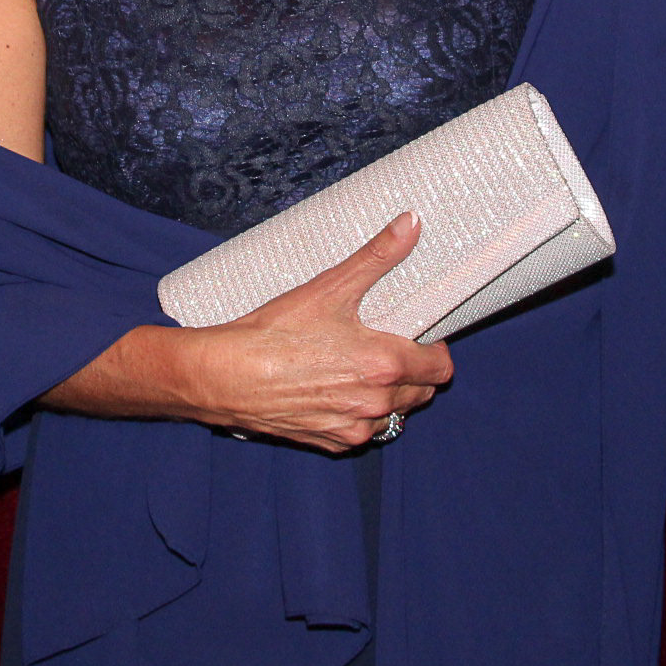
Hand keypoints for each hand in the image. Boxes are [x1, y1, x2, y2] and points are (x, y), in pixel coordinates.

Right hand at [176, 213, 454, 453]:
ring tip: (360, 370)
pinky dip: (359, 416)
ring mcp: (354, 429)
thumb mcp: (328, 287)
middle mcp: (376, 404)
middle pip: (422, 394)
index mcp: (385, 365)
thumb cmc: (275, 332)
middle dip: (414, 372)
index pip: (441, 368)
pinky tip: (336, 392)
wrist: (224, 377)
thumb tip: (413, 222)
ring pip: (394, 416)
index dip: (435, 350)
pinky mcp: (331, 444)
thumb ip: (377, 256)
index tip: (417, 335)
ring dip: (389, 397)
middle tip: (388, 347)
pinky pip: (363, 434)